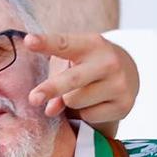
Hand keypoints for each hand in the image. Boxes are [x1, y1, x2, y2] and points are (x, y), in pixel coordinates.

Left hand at [23, 32, 138, 123]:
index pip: (64, 44)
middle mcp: (108, 62)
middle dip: (52, 88)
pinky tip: (96, 102)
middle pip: (72, 79)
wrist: (128, 73)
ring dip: (70, 101)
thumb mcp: (70, 62)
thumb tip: (51, 110)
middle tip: (33, 98)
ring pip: (75, 101)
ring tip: (83, 91)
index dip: (46, 43)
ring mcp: (119, 84)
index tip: (29, 41)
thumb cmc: (87, 65)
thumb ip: (55, 79)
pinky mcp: (124, 105)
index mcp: (91, 44)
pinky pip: (88, 115)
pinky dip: (84, 112)